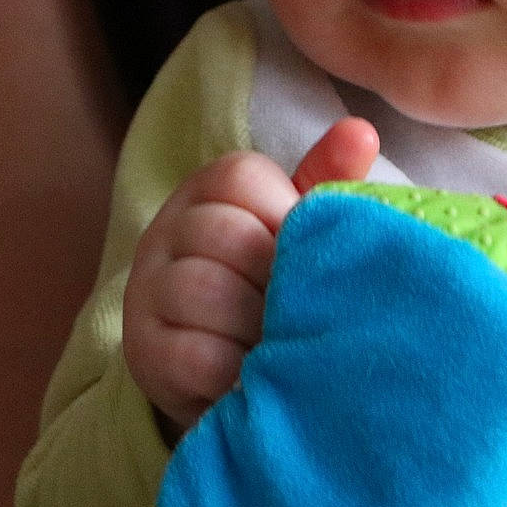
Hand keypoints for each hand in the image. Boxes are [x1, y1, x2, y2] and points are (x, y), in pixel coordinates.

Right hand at [122, 117, 378, 434]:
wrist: (228, 366)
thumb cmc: (275, 281)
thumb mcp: (300, 227)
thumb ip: (328, 179)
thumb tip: (362, 131)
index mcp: (207, 190)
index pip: (240, 178)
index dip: (286, 217)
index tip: (307, 257)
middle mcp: (166, 231)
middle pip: (226, 235)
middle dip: (277, 279)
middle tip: (306, 309)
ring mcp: (147, 290)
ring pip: (205, 290)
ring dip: (259, 325)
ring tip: (287, 344)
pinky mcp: (143, 352)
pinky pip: (193, 353)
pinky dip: (238, 369)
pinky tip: (261, 375)